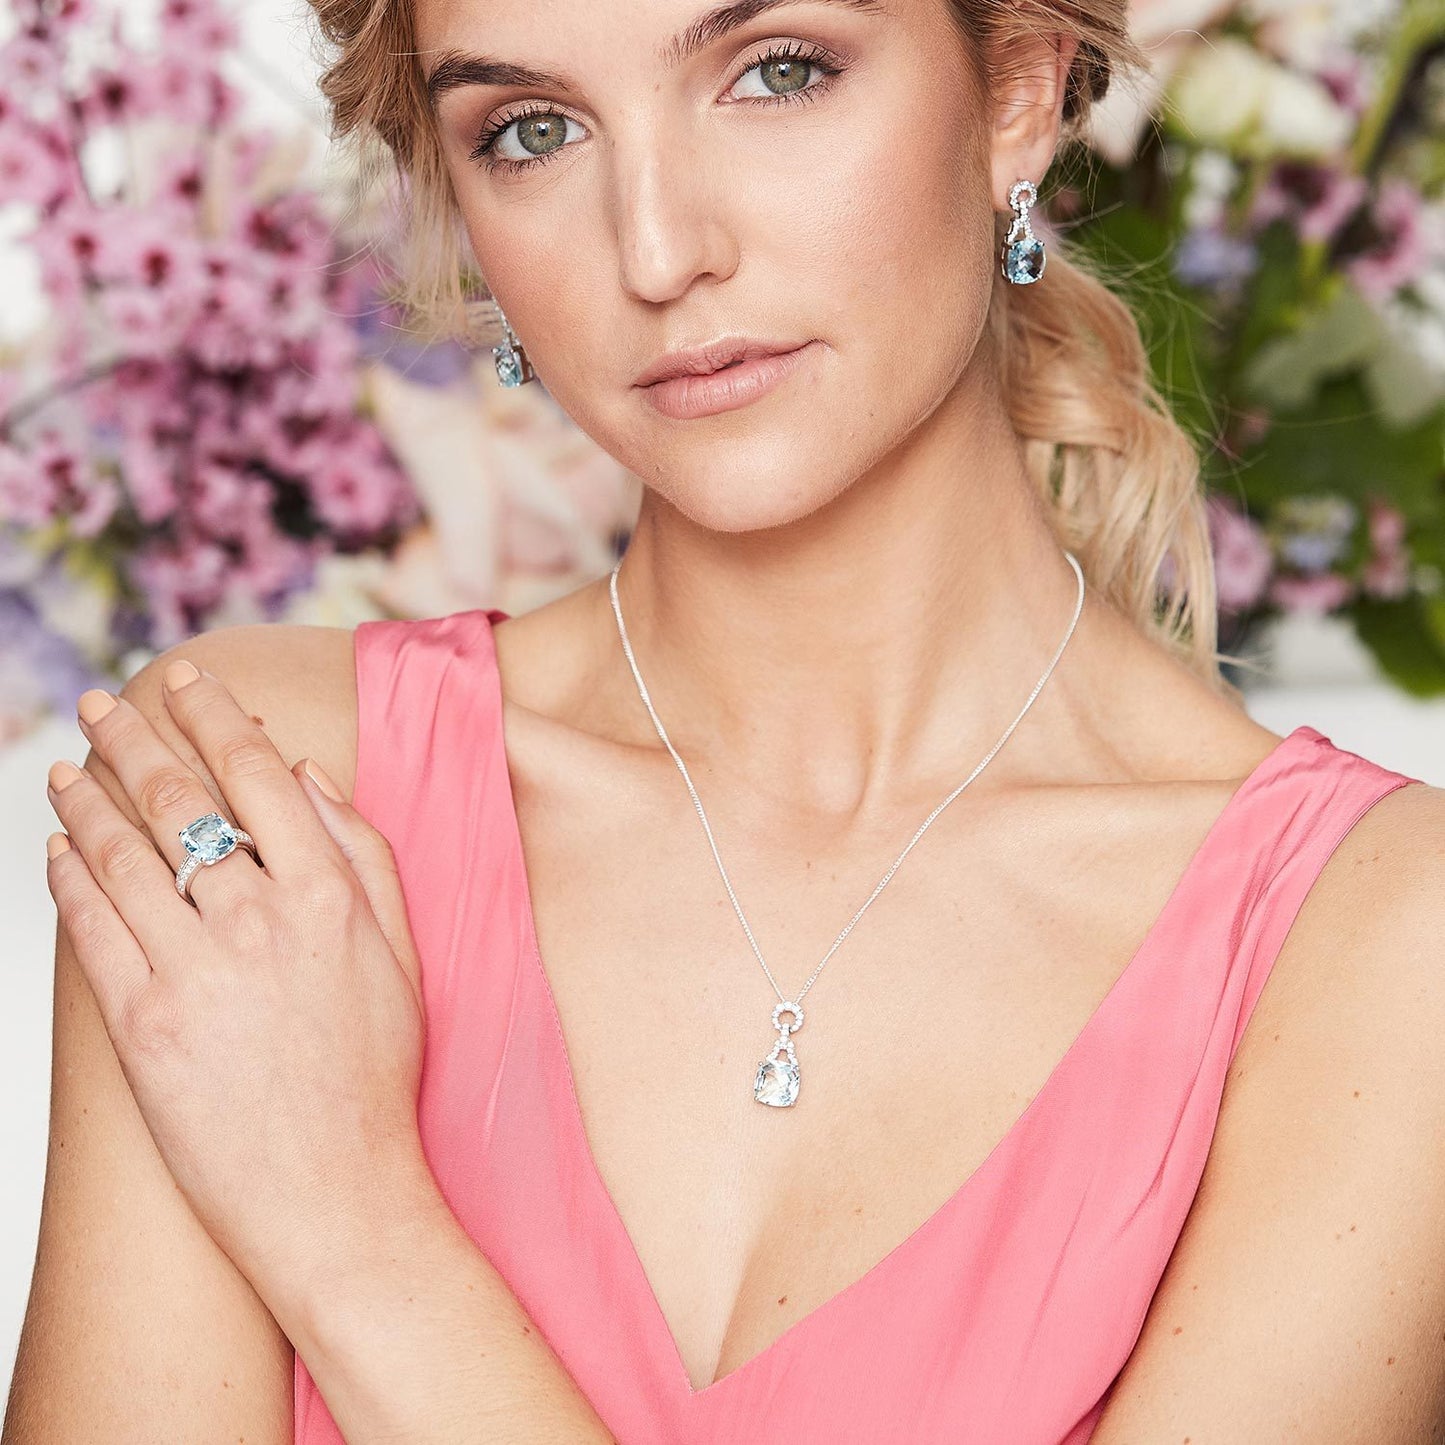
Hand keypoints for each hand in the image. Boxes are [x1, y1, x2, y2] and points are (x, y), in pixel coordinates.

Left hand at [43, 657, 429, 1309]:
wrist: (336, 1194)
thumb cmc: (376, 1074)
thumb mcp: (403, 955)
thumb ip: (365, 856)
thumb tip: (308, 777)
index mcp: (328, 896)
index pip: (255, 773)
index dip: (214, 715)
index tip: (188, 680)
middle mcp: (257, 920)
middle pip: (176, 798)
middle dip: (131, 736)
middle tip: (103, 702)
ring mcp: (194, 972)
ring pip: (120, 854)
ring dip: (84, 797)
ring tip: (65, 767)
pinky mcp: (141, 1026)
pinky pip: (91, 927)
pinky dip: (67, 876)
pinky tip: (57, 848)